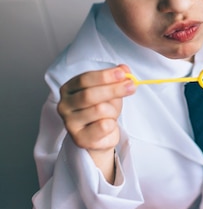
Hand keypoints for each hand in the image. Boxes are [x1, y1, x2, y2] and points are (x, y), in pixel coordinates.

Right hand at [57, 64, 135, 179]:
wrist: (101, 135)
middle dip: (113, 89)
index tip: (123, 74)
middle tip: (131, 87)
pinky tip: (109, 125)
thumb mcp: (110, 91)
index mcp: (68, 89)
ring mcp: (70, 123)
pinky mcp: (79, 138)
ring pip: (99, 110)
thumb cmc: (103, 109)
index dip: (105, 76)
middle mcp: (64, 105)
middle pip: (89, 94)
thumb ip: (116, 79)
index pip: (85, 79)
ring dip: (113, 110)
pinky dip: (112, 124)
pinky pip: (103, 126)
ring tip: (112, 113)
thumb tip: (125, 69)